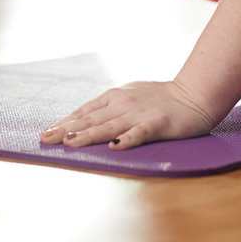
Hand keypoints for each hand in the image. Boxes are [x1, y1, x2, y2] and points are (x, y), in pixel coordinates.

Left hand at [39, 79, 219, 150]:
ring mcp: (139, 114)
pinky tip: (115, 147)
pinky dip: (127, 139)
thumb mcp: (130, 95)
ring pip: (108, 126)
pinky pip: (140, 133)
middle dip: (66, 130)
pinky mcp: (157, 124)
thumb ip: (110, 106)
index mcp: (115, 96)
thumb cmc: (161, 97)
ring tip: (70, 142)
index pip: (85, 111)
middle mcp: (123, 103)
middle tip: (46, 139)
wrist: (194, 93)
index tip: (47, 132)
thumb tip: (87, 117)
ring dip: (88, 135)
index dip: (65, 122)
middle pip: (90, 119)